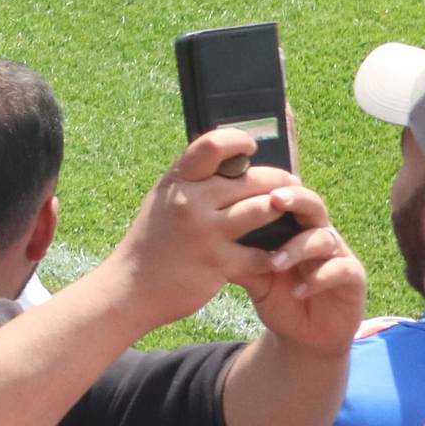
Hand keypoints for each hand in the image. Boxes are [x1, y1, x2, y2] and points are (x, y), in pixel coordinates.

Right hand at [90, 128, 297, 330]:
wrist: (131, 286)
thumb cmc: (154, 241)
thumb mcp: (164, 200)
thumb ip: (193, 182)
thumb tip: (232, 160)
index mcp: (177, 181)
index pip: (211, 145)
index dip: (238, 139)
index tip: (251, 146)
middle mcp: (190, 202)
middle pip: (250, 178)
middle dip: (279, 179)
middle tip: (292, 183)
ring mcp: (205, 233)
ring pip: (263, 209)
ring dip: (284, 209)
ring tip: (293, 210)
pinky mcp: (219, 263)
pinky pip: (262, 253)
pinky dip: (276, 252)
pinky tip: (280, 251)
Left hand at [239, 185, 365, 355]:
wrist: (303, 335)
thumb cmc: (278, 297)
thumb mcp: (254, 278)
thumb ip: (239, 257)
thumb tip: (208, 240)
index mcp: (293, 227)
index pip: (286, 198)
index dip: (271, 188)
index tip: (249, 185)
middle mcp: (318, 233)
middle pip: (312, 204)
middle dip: (294, 199)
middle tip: (274, 199)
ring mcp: (338, 253)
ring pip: (324, 237)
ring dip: (298, 248)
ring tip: (275, 264)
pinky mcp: (353, 277)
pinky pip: (341, 270)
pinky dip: (319, 278)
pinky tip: (298, 291)